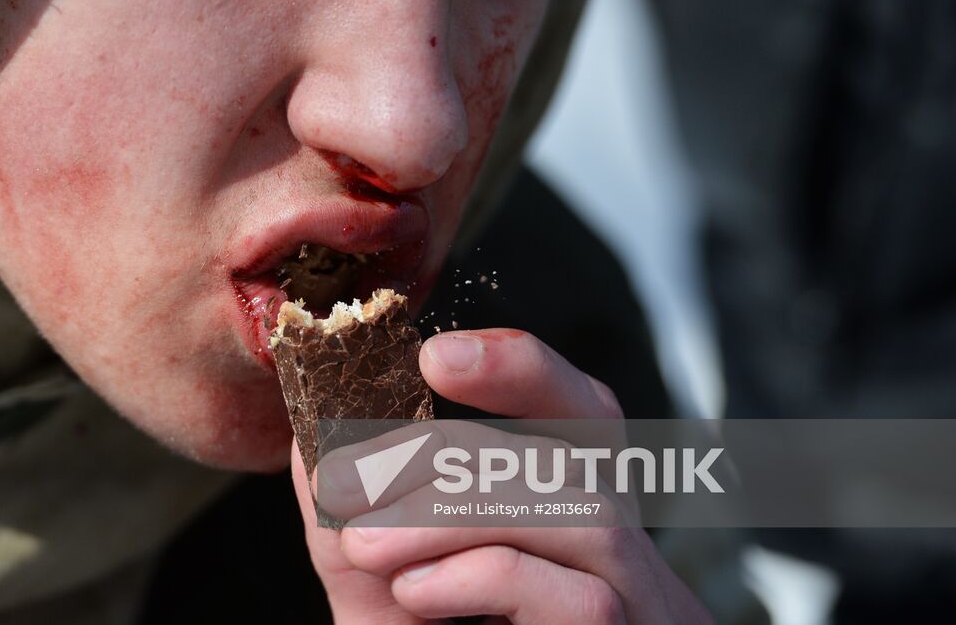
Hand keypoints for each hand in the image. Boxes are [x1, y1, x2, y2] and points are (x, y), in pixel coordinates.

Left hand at [290, 328, 714, 623]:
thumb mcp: (389, 587)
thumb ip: (356, 517)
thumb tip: (308, 436)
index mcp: (569, 514)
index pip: (576, 409)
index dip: (516, 366)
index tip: (430, 356)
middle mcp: (624, 549)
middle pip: (591, 439)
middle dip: (463, 441)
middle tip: (356, 474)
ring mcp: (646, 605)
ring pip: (581, 509)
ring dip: (455, 512)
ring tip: (363, 542)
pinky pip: (581, 596)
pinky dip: (483, 576)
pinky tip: (414, 595)